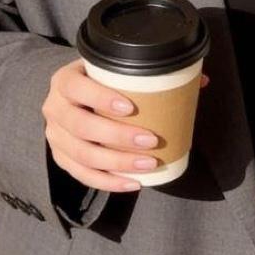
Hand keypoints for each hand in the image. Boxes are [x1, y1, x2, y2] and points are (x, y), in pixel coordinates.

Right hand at [43, 58, 209, 192]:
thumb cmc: (98, 82)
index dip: (100, 98)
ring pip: (81, 154)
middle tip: (151, 140)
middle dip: (117, 136)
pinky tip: (133, 183)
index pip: (76, 87)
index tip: (131, 108)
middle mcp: (54, 108)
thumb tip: (201, 81)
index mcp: (65, 80)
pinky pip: (81, 175)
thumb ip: (151, 73)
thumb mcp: (112, 72)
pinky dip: (108, 182)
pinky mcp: (60, 158)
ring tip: (148, 164)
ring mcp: (54, 136)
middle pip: (80, 126)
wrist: (70, 98)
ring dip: (117, 163)